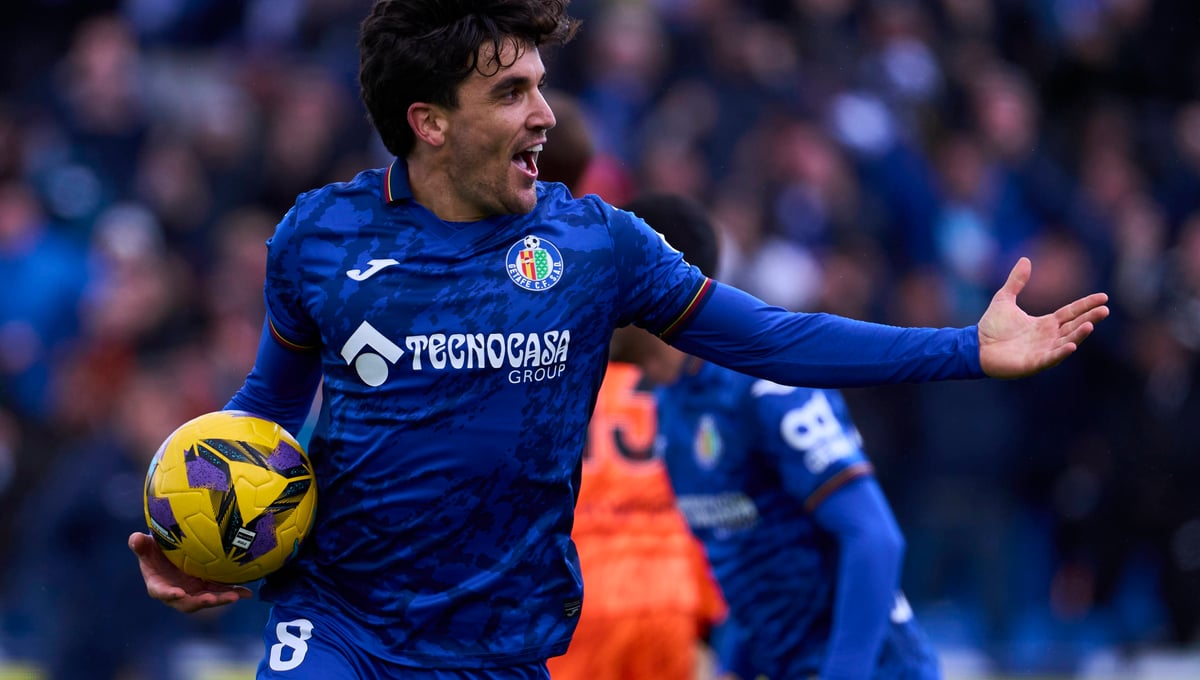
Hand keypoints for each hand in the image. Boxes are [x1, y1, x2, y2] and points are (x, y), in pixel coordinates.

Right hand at [128, 532, 252, 612]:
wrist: (172, 553)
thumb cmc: (156, 550)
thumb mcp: (147, 546)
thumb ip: (141, 545)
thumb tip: (135, 538)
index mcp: (160, 585)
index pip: (162, 592)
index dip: (169, 594)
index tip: (178, 593)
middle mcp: (178, 593)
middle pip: (189, 602)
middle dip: (202, 601)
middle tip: (213, 598)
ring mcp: (194, 592)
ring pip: (208, 599)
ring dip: (221, 598)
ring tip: (236, 596)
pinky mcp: (208, 588)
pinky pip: (221, 591)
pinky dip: (234, 592)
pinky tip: (247, 593)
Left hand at [978, 257, 1108, 378]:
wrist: (975, 346)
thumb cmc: (991, 327)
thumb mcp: (1004, 299)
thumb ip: (1016, 281)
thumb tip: (1025, 259)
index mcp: (1045, 324)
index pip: (1071, 313)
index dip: (1086, 305)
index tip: (1104, 298)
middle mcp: (1048, 337)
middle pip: (1073, 326)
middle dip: (1089, 318)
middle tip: (1104, 310)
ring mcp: (1042, 351)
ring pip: (1066, 342)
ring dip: (1079, 335)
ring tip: (1090, 325)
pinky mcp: (1033, 363)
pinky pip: (1050, 358)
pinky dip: (1061, 352)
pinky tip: (1072, 345)